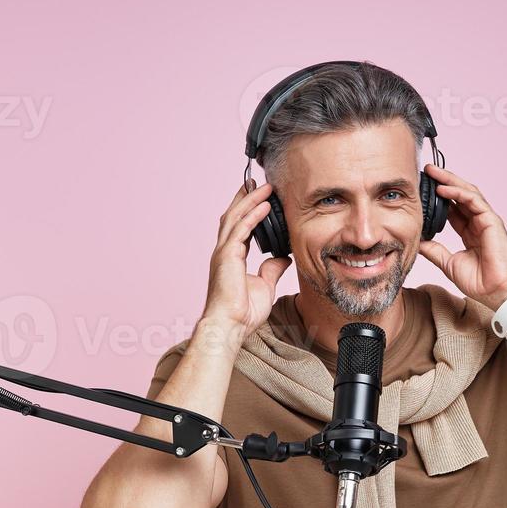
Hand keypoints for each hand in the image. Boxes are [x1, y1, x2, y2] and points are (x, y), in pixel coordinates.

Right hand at [200, 180, 291, 339]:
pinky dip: (252, 215)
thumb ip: (272, 269)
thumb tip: (282, 258)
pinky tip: (264, 205)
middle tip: (258, 181)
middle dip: (246, 197)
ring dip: (250, 200)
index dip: (249, 210)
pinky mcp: (227, 256)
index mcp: (231, 257)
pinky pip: (241, 229)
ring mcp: (224, 253)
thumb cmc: (242, 312)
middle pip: (234, 215)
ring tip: (264, 186)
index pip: (239, 226)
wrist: (230, 326)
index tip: (260, 196)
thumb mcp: (265, 285)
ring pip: (236, 217)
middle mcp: (224, 251)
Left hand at [416, 164, 506, 310]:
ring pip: (468, 193)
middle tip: (427, 171)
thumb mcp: (449, 264)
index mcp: (471, 233)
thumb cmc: (481, 282)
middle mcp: (479, 223)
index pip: (454, 209)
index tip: (422, 190)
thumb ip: (435, 251)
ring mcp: (487, 220)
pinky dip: (458, 193)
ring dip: (450, 181)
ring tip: (433, 173)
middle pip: (460, 196)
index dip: (439, 198)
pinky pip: (474, 201)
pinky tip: (443, 189)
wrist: (498, 292)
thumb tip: (418, 242)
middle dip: (444, 182)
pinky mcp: (492, 221)